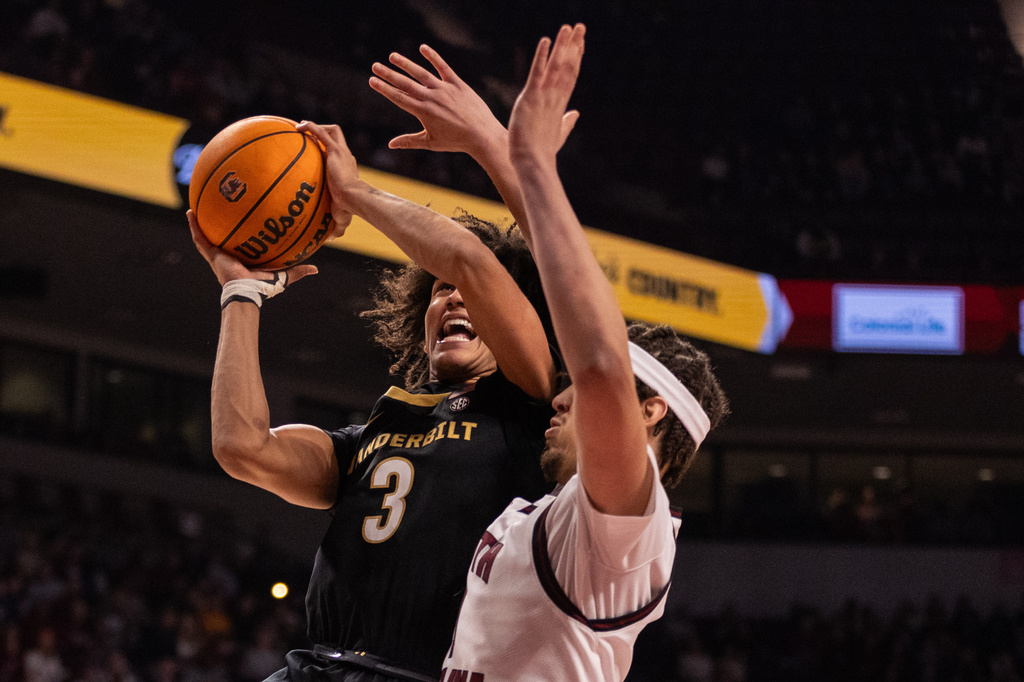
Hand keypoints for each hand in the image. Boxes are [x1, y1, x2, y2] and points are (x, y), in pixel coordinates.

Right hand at [188, 210, 317, 285]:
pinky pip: (200, 238)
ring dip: (202, 221)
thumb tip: (316, 269)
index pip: (241, 242)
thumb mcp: (283, 275)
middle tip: (219, 206)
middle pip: (223, 235)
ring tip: (197, 205)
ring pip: (207, 234)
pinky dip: (194, 226)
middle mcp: (229, 254)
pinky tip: (190, 213)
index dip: (241, 232)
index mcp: (243, 257)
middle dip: (220, 223)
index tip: (242, 219)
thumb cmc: (263, 286)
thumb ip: (298, 271)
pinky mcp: (211, 255)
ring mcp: (218, 254)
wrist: (246, 292)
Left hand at [295, 121, 358, 227]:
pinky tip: (298, 127)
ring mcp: (341, 152)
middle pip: (337, 137)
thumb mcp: (341, 216)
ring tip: (300, 128)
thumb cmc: (350, 208)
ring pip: (332, 130)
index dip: (328, 150)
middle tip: (307, 134)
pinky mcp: (335, 150)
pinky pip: (321, 132)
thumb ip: (337, 226)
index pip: (339, 154)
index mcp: (347, 168)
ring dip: (317, 126)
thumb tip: (332, 239)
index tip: (316, 152)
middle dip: (323, 132)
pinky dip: (311, 127)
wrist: (354, 198)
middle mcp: (346, 156)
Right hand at [369, 45, 507, 157]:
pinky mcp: (457, 84)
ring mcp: (444, 89)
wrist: (481, 136)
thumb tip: (390, 145)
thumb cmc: (456, 142)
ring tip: (392, 56)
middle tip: (374, 66)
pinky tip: (422, 48)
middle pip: (405, 83)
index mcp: (423, 112)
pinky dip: (433, 57)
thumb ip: (409, 141)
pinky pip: (443, 67)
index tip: (372, 81)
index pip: (398, 97)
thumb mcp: (431, 142)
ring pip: (421, 73)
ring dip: (405, 64)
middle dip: (388, 74)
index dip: (384, 89)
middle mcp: (431, 98)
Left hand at [509, 24, 585, 165]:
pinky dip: (542, 57)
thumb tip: (576, 113)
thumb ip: (567, 122)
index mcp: (560, 104)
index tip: (581, 43)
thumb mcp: (558, 134)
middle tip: (581, 26)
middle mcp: (555, 97)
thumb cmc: (542, 152)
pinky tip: (546, 41)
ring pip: (556, 66)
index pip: (570, 76)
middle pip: (568, 66)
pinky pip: (537, 73)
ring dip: (562, 45)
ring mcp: (544, 97)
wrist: (532, 162)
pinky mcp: (530, 98)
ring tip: (568, 27)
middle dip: (574, 46)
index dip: (576, 58)